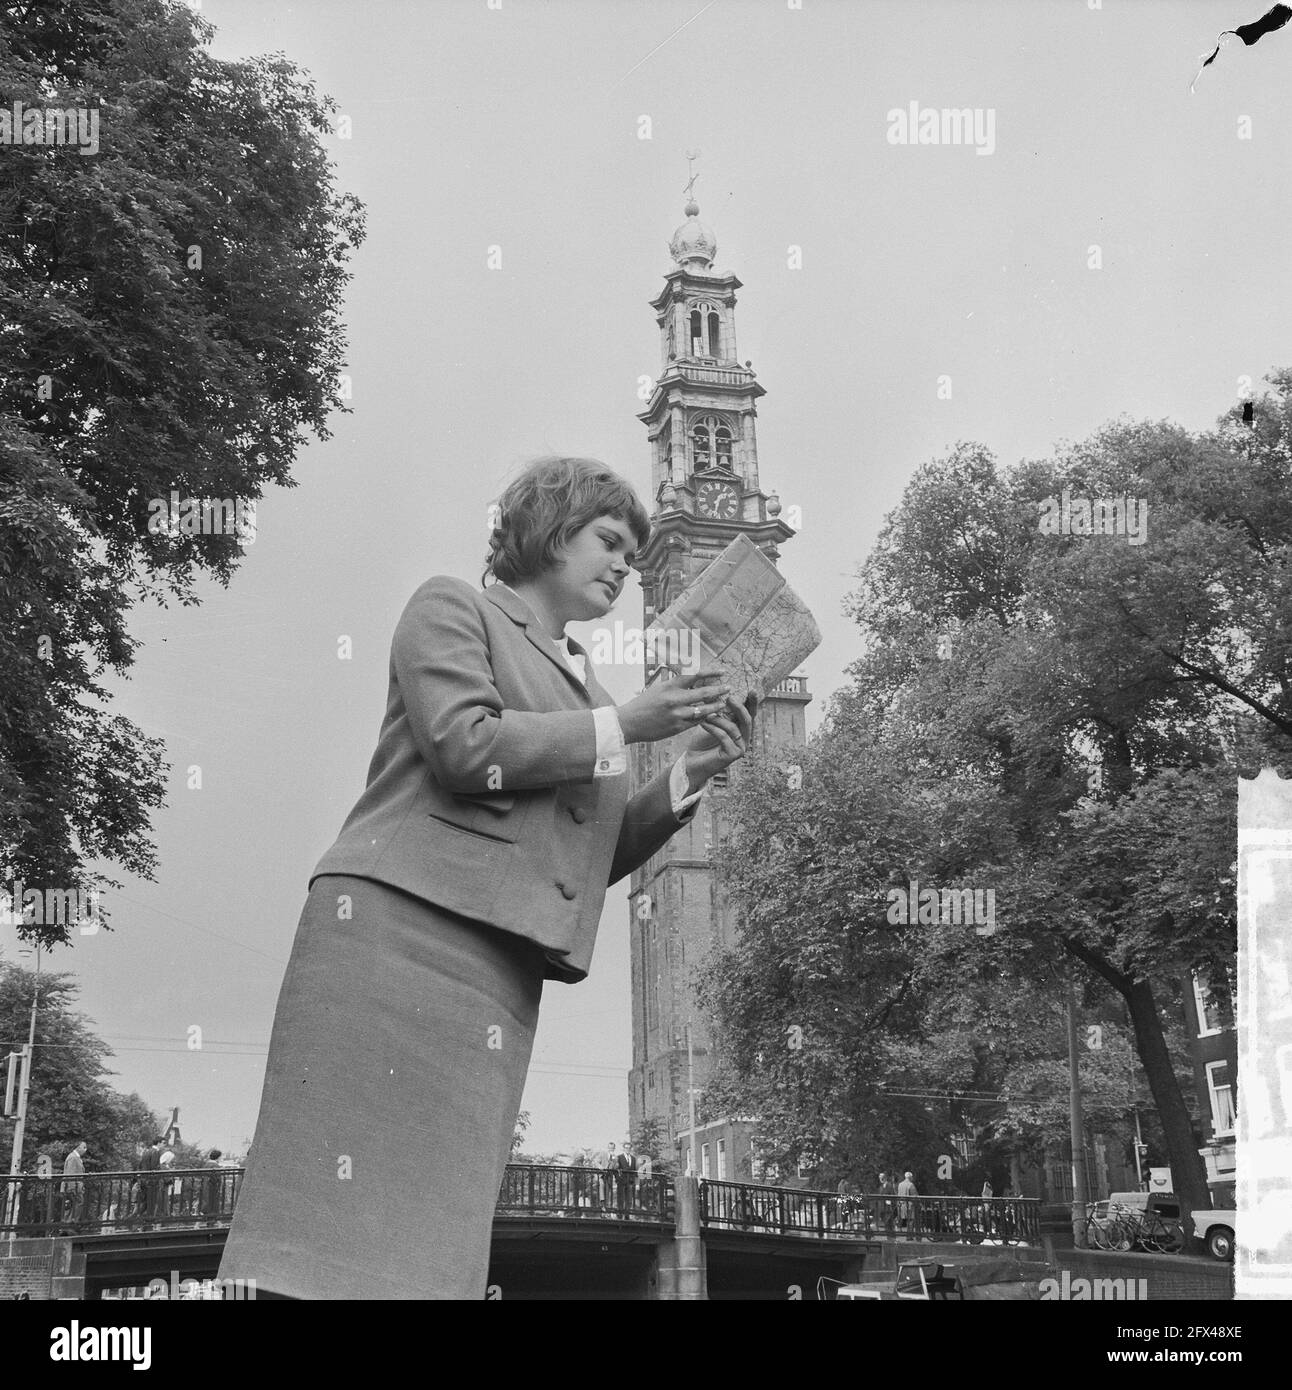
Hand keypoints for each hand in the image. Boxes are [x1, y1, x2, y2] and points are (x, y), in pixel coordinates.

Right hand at [617, 666, 732, 743]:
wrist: (629, 723)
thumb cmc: (643, 704)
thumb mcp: (658, 689)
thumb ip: (675, 685)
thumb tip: (692, 677)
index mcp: (669, 686)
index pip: (694, 675)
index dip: (711, 673)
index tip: (722, 672)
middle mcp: (674, 699)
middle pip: (703, 693)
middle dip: (718, 690)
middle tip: (729, 688)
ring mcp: (676, 714)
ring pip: (703, 710)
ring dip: (715, 706)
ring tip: (723, 703)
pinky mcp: (677, 728)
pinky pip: (696, 722)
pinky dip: (705, 718)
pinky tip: (712, 716)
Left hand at [683, 694, 755, 789]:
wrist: (691, 763)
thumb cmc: (701, 742)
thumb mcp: (712, 723)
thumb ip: (720, 712)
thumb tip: (719, 692)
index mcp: (741, 729)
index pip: (750, 713)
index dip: (753, 702)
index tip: (752, 690)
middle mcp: (744, 738)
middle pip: (747, 720)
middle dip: (739, 707)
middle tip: (729, 698)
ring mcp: (740, 748)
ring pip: (734, 728)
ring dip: (719, 719)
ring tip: (707, 713)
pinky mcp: (733, 755)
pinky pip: (724, 737)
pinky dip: (713, 728)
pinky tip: (702, 723)